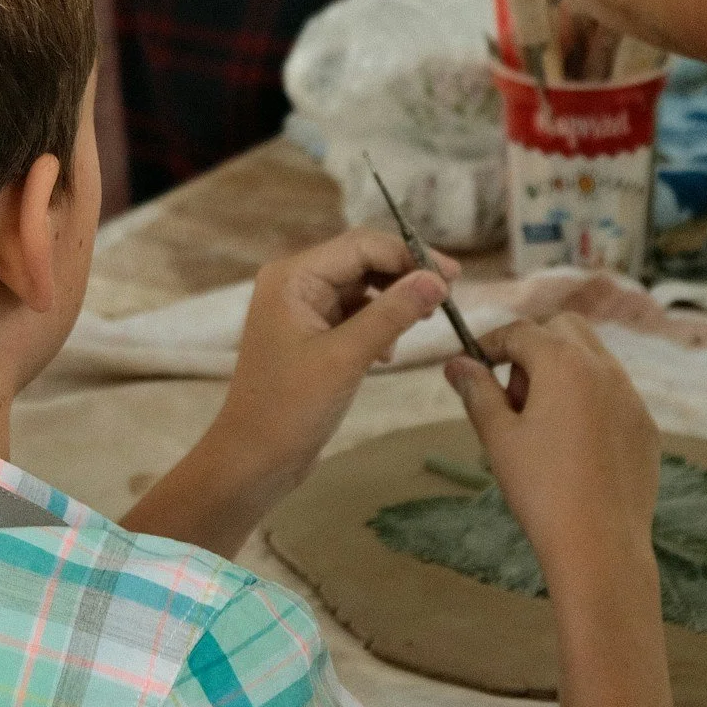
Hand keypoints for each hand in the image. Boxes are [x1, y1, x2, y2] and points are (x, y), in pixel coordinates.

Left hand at [131, 230, 455, 556]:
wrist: (253, 460)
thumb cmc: (290, 408)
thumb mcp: (347, 357)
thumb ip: (393, 314)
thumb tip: (437, 280)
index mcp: (293, 277)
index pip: (362, 245)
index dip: (410, 255)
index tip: (453, 278)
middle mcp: (295, 283)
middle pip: (363, 260)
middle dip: (405, 276)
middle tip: (448, 297)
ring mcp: (302, 310)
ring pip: (362, 287)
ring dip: (394, 301)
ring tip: (423, 323)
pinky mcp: (312, 336)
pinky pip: (355, 314)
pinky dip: (379, 324)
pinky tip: (390, 352)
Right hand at [444, 315, 659, 585]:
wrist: (600, 546)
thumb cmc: (542, 490)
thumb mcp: (498, 437)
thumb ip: (477, 391)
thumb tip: (457, 364)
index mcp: (565, 364)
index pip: (520, 331)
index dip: (489, 345)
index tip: (472, 368)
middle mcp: (605, 370)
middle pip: (564, 329)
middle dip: (533, 349)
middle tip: (513, 397)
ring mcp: (632, 398)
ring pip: (593, 360)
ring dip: (562, 374)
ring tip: (540, 427)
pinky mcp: (645, 427)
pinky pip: (614, 395)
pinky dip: (589, 402)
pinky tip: (572, 448)